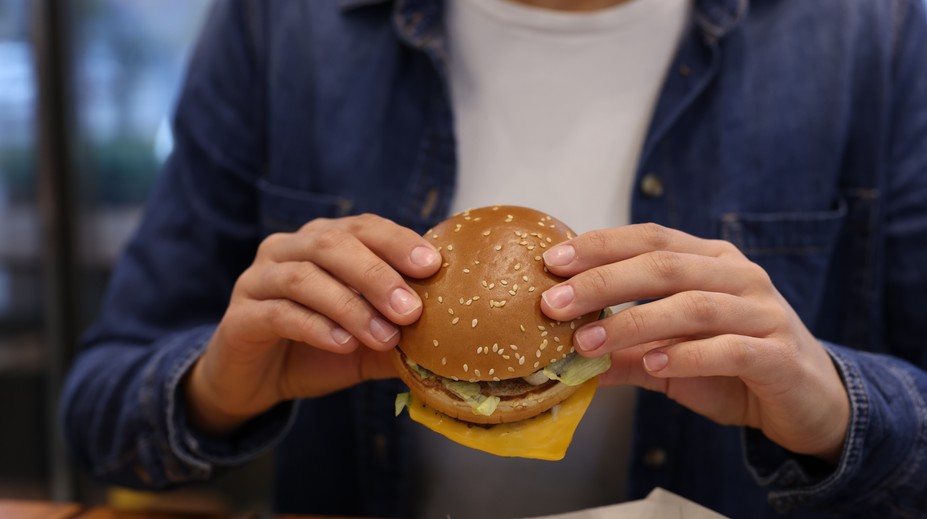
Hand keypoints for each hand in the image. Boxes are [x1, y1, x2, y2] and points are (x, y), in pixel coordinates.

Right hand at [185, 214, 440, 434]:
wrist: (255, 383)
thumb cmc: (317, 350)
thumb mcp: (368, 343)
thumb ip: (402, 335)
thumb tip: (453, 341)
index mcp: (322, 242)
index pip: (363, 227)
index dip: (397, 241)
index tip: (433, 265)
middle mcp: (287, 250)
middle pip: (332, 245)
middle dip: (377, 275)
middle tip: (411, 309)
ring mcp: (257, 280)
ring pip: (303, 277)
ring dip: (350, 306)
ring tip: (384, 336)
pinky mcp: (240, 317)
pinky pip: (279, 313)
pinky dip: (316, 327)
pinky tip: (344, 345)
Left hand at [539, 223, 849, 462]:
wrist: (810, 401)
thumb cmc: (733, 368)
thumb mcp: (668, 358)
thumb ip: (621, 352)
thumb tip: (561, 360)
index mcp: (710, 261)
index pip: (650, 238)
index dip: (600, 246)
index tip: (551, 263)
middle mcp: (738, 276)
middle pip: (664, 266)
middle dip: (603, 282)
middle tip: (554, 303)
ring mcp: (763, 312)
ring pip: (693, 306)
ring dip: (633, 323)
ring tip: (587, 343)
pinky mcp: (779, 354)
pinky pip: (729, 349)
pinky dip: (687, 356)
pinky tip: (652, 364)